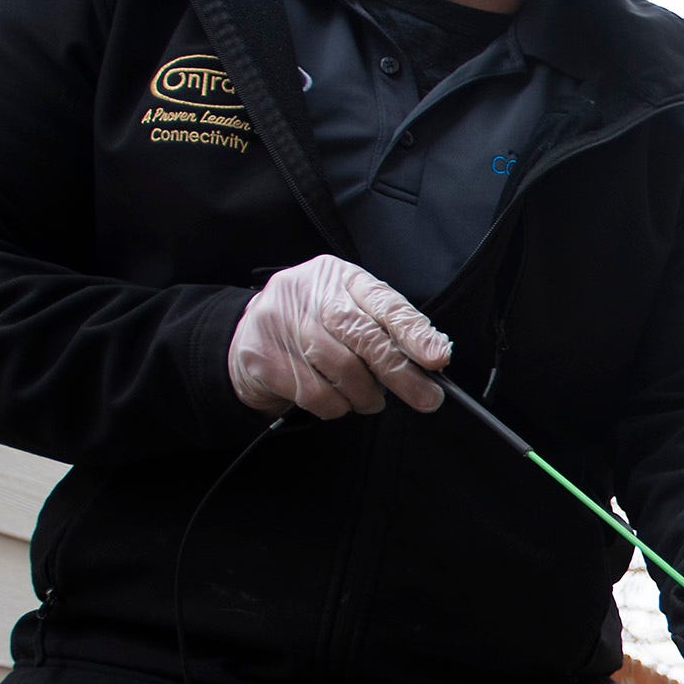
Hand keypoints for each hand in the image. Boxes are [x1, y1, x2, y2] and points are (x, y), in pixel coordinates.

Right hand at [229, 255, 449, 417]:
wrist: (246, 337)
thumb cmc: (313, 328)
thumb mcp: (350, 314)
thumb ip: (386, 331)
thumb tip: (432, 358)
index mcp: (339, 277)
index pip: (383, 302)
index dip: (413, 332)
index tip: (437, 358)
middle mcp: (308, 292)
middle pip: (363, 336)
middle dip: (400, 373)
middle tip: (426, 399)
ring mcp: (280, 321)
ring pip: (341, 369)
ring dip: (365, 395)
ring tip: (369, 400)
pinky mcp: (262, 355)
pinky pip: (314, 393)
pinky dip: (335, 406)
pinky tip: (336, 401)